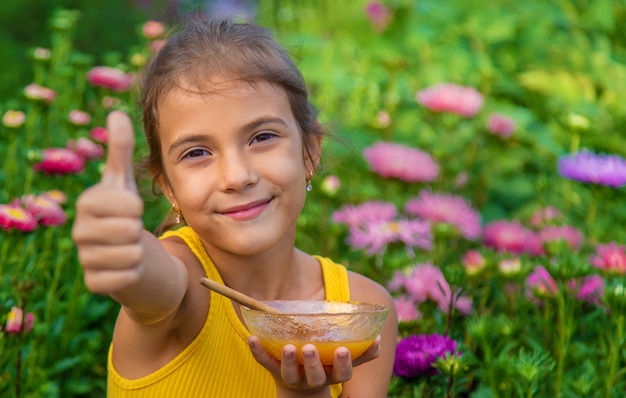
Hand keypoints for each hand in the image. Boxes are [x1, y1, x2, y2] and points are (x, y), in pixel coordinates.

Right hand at [72, 111, 144, 293]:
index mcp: (86, 203)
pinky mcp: (94, 283)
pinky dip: (135, 272)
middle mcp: (79, 231)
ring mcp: (85, 258)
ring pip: (132, 253)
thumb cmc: (126, 215)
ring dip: (139, 252)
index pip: (129, 204)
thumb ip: (121, 150)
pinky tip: (126, 268)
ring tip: (129, 248)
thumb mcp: (125, 183)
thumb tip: (117, 113)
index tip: (130, 210)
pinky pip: (127, 276)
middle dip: (139, 231)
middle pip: (131, 229)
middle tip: (130, 232)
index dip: (137, 208)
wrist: (133, 256)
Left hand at [248, 335, 381, 394]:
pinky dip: (257, 350)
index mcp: (331, 374)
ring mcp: (292, 376)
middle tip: (310, 348)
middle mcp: (312, 379)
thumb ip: (362, 350)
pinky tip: (253, 337)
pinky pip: (264, 362)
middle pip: (315, 376)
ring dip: (288, 360)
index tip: (343, 349)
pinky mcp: (273, 370)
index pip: (341, 374)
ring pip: (289, 373)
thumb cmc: (326, 364)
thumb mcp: (342, 360)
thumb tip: (377, 336)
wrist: (298, 386)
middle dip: (313, 362)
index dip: (342, 363)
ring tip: (288, 346)